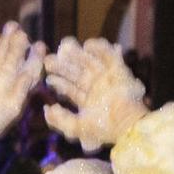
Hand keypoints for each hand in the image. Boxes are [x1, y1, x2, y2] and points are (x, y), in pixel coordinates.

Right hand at [0, 23, 44, 145]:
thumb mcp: (9, 111)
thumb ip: (19, 93)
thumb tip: (28, 76)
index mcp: (18, 89)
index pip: (30, 69)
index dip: (35, 58)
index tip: (39, 46)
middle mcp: (6, 79)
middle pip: (16, 58)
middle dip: (20, 45)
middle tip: (24, 34)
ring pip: (0, 53)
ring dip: (6, 40)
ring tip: (12, 25)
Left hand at [43, 37, 148, 153]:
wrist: (126, 123)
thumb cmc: (103, 128)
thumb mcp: (76, 127)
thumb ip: (59, 120)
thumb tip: (47, 109)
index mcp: (87, 102)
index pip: (70, 89)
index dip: (58, 83)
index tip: (47, 77)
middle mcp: (96, 89)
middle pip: (77, 74)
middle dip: (63, 66)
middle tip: (49, 59)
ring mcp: (107, 79)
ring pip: (90, 63)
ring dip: (77, 55)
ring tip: (64, 48)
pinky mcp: (119, 71)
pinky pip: (109, 56)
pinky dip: (100, 49)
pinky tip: (87, 45)